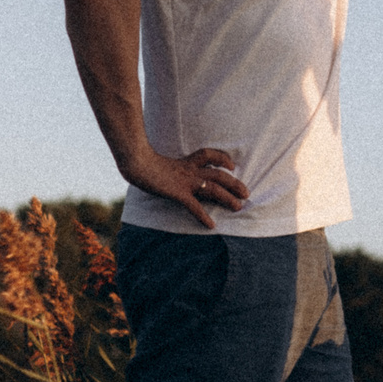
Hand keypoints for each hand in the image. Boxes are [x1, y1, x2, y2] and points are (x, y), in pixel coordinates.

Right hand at [126, 146, 244, 228]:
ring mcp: (185, 182)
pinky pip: (194, 206)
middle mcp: (190, 170)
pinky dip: (203, 216)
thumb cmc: (142, 161)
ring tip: (238, 207)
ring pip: (213, 188)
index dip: (223, 158)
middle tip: (246, 193)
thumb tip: (167, 172)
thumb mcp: (159, 162)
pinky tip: (211, 226)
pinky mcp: (178, 193)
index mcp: (186, 162)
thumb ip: (168, 167)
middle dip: (234, 184)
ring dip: (227, 198)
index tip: (232, 165)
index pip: (209, 155)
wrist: (136, 162)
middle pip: (219, 175)